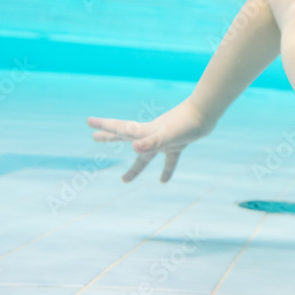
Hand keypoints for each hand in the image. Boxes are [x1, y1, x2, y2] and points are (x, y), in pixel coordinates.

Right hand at [87, 102, 213, 182]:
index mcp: (144, 132)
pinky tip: (164, 181)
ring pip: (145, 156)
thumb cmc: (187, 123)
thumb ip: (152, 143)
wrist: (206, 114)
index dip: (104, 126)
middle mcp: (151, 134)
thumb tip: (135, 149)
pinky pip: (169, 160)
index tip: (88, 121)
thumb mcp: (168, 136)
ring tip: (124, 180)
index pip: (119, 129)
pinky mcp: (176, 143)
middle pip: (126, 137)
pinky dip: (166, 169)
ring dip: (135, 167)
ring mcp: (163, 139)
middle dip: (109, 138)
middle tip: (94, 138)